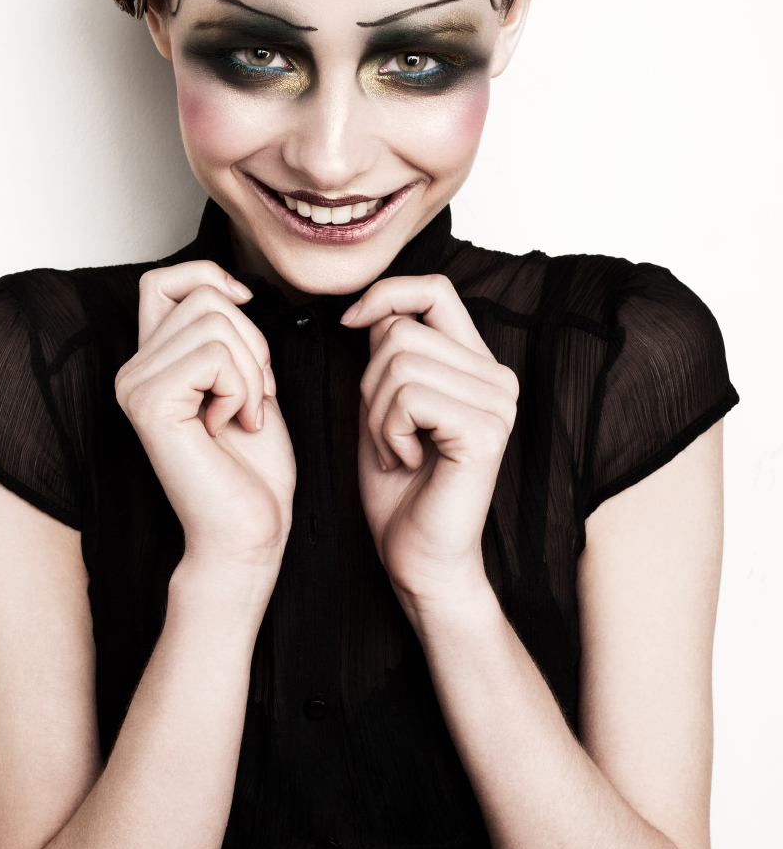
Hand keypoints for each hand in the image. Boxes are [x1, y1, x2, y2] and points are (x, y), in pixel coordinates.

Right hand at [116, 262, 295, 578]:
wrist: (248, 531)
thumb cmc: (253, 469)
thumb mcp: (246, 381)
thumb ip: (226, 337)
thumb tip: (229, 287)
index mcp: (152, 364)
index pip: (163, 281)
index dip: (209, 278)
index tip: (246, 310)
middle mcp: (132, 371)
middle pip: (204, 297)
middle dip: (253, 343)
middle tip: (253, 400)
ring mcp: (135, 385)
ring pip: (214, 321)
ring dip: (252, 370)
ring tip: (243, 416)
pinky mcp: (149, 403)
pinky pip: (214, 355)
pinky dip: (243, 388)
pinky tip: (232, 427)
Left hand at [341, 275, 518, 614]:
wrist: (419, 558)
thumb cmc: (400, 489)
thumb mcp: (384, 407)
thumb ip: (389, 357)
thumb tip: (373, 311)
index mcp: (477, 366)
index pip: (434, 290)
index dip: (385, 295)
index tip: (351, 324)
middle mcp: (498, 378)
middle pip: (402, 331)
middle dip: (369, 384)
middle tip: (387, 435)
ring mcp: (498, 404)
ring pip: (399, 363)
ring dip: (377, 414)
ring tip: (397, 452)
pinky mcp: (485, 431)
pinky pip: (408, 398)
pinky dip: (389, 431)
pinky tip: (407, 462)